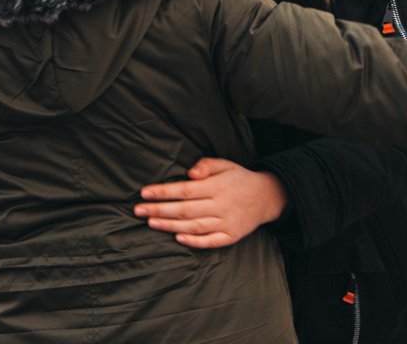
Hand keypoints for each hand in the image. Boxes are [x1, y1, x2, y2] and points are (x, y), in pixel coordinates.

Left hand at [135, 158, 287, 247]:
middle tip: (138, 210)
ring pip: (194, 226)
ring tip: (151, 223)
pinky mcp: (231, 236)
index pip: (184, 190)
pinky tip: (177, 238)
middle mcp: (220, 206)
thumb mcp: (225, 164)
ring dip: (170, 226)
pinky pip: (210, 241)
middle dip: (159, 210)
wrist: (267, 197)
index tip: (144, 192)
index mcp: (217, 187)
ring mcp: (226, 223)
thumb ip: (206, 165)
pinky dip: (194, 242)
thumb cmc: (239, 178)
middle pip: (184, 210)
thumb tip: (190, 172)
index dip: (163, 192)